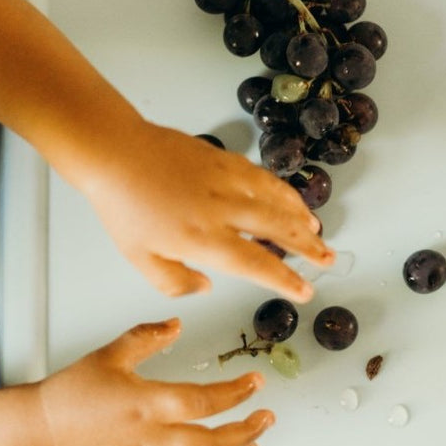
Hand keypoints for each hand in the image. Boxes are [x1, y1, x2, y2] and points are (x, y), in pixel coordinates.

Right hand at [37, 319, 274, 445]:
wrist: (41, 429)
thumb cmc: (72, 392)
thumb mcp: (111, 353)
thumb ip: (148, 337)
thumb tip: (177, 324)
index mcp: (146, 404)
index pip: (204, 401)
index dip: (236, 392)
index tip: (255, 382)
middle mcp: (150, 438)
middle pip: (211, 444)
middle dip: (246, 431)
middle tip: (266, 418)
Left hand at [77, 120, 333, 300]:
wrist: (116, 154)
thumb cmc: (124, 208)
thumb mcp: (140, 258)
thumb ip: (175, 282)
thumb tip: (207, 287)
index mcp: (203, 240)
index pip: (256, 265)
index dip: (285, 280)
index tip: (306, 291)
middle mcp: (222, 210)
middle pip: (278, 230)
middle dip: (308, 247)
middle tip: (329, 259)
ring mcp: (227, 181)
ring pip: (277, 200)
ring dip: (301, 217)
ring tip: (318, 231)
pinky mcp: (225, 159)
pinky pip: (264, 178)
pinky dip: (283, 191)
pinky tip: (290, 199)